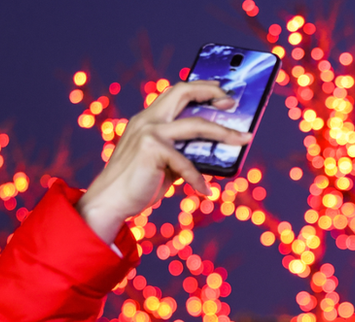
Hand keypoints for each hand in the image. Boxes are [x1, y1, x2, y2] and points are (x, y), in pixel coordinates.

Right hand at [77, 81, 251, 242]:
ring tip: (244, 139)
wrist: (110, 201)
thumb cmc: (138, 183)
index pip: (177, 92)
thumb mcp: (163, 162)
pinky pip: (186, 164)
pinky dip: (198, 179)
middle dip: (212, 92)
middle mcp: (148, 119)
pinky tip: (206, 192)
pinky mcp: (151, 150)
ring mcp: (148, 132)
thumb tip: (214, 150)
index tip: (223, 92)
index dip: (201, 87)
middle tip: (234, 102)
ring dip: (224, 132)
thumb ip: (182, 151)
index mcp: (149, 118)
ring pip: (195, 125)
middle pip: (183, 92)